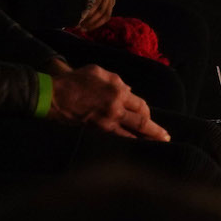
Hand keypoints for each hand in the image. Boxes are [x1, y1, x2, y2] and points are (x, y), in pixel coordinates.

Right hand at [49, 65, 168, 140]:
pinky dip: (127, 143)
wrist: (54, 96)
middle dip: (155, 131)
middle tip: (166, 138)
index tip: (149, 115)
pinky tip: (133, 148)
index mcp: (118, 91)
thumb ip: (117, 81)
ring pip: (131, 134)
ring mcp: (106, 122)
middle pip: (142, 122)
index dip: (147, 111)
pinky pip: (116, 139)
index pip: (141, 105)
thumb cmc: (75, 80)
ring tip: (156, 147)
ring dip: (145, 141)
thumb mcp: (99, 72)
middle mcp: (116, 108)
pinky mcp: (96, 131)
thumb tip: (129, 91)